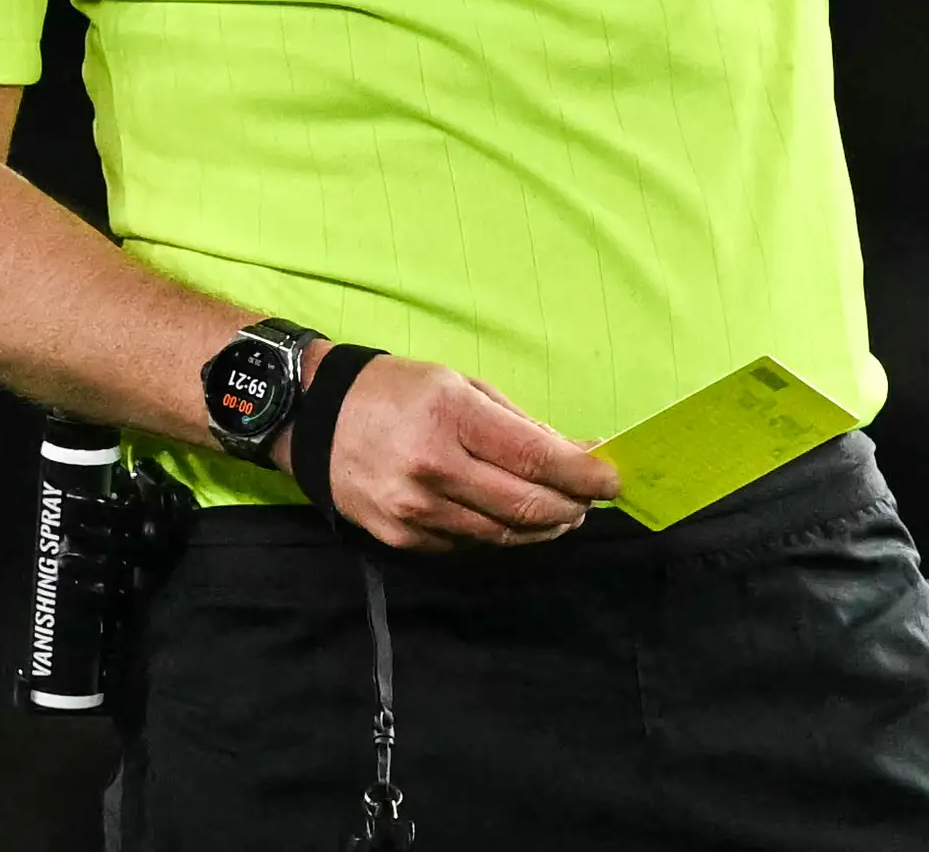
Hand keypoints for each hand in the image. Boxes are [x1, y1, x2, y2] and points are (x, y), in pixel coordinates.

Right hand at [288, 353, 621, 550]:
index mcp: (453, 417)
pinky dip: (497, 533)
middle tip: (590, 500)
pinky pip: (466, 544)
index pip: (536, 457)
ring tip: (559, 512)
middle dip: (571, 507)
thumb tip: (575, 451)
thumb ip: (518, 423)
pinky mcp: (400, 538)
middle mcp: (434, 468)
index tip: (613, 480)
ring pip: (501, 534)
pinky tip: (507, 517)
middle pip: (526, 505)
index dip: (584, 474)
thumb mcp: (461, 384)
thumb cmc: (397, 391)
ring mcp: (415, 510)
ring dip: (541, 526)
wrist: (315, 419)